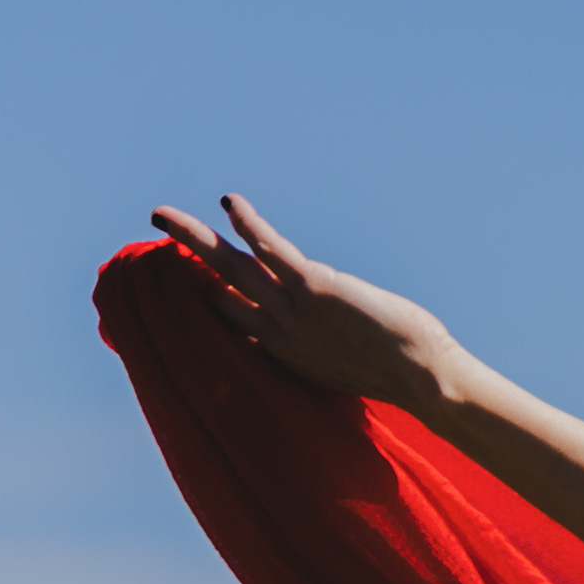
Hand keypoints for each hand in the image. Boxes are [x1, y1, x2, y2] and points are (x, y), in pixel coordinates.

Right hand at [148, 195, 465, 411]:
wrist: (424, 381)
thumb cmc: (404, 376)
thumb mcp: (351, 366)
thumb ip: (332, 348)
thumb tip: (339, 333)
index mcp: (286, 356)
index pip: (236, 325)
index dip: (212, 302)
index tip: (194, 283)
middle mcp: (279, 335)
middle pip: (219, 294)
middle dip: (188, 266)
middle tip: (159, 241)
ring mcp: (293, 312)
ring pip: (230, 268)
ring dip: (193, 239)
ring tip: (160, 216)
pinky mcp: (313, 288)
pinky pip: (270, 250)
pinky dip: (248, 224)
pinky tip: (229, 202)